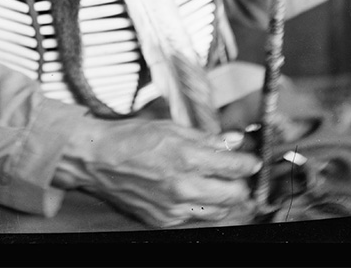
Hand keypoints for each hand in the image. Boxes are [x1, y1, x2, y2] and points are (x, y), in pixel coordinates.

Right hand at [53, 114, 259, 227]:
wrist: (96, 159)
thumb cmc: (131, 137)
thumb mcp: (171, 127)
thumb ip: (206, 138)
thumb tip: (233, 141)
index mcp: (186, 158)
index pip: (234, 167)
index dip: (249, 163)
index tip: (253, 160)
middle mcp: (183, 187)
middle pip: (233, 195)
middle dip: (241, 184)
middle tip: (238, 174)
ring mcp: (174, 208)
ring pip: (218, 212)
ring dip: (225, 200)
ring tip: (220, 184)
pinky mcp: (164, 221)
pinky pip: (196, 219)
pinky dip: (202, 208)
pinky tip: (196, 193)